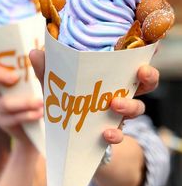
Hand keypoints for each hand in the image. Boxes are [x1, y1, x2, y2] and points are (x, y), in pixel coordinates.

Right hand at [0, 55, 43, 142]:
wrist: (50, 125)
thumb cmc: (48, 97)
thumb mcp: (47, 81)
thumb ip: (42, 68)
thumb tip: (34, 52)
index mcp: (6, 75)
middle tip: (14, 78)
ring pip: (4, 103)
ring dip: (23, 102)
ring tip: (41, 102)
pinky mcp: (5, 122)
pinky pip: (12, 118)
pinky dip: (27, 115)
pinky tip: (39, 113)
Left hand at [30, 49, 158, 144]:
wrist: (67, 139)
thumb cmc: (65, 103)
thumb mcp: (54, 86)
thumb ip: (46, 71)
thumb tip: (34, 52)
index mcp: (109, 77)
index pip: (131, 62)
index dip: (144, 55)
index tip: (152, 47)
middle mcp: (120, 93)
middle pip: (145, 83)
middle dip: (149, 76)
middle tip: (142, 72)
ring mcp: (118, 114)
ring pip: (138, 108)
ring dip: (130, 105)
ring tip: (115, 104)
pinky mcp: (112, 133)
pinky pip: (121, 134)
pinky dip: (115, 134)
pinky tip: (106, 134)